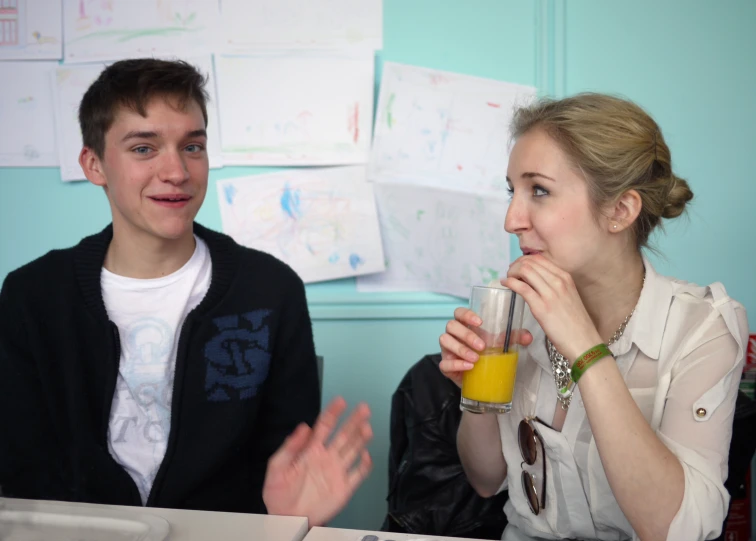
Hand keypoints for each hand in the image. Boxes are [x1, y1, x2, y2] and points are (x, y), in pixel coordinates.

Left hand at [262, 397, 372, 526]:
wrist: (286, 520)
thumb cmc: (279, 494)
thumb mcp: (276, 468)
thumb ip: (289, 447)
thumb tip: (304, 427)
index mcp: (311, 450)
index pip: (325, 426)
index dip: (333, 412)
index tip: (340, 401)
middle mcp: (327, 457)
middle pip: (344, 434)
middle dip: (354, 420)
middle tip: (363, 408)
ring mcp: (337, 471)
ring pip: (353, 450)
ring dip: (360, 438)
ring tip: (366, 427)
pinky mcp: (344, 488)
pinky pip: (359, 474)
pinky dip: (365, 464)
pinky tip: (366, 455)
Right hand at [439, 307, 532, 387]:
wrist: (479, 377)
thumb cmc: (486, 353)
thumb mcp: (499, 343)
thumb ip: (512, 338)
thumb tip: (528, 337)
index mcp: (464, 325)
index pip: (459, 313)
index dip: (467, 315)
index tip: (480, 322)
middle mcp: (453, 334)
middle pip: (451, 326)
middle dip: (467, 335)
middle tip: (482, 346)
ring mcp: (447, 349)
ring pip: (444, 341)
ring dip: (460, 349)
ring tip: (476, 358)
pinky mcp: (446, 366)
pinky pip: (445, 363)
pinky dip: (456, 364)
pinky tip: (468, 367)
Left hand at [503, 254, 600, 361]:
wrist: (584, 342)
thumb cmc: (576, 324)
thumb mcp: (569, 297)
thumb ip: (555, 286)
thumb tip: (535, 281)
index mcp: (566, 278)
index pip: (540, 259)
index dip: (524, 261)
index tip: (518, 268)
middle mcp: (559, 281)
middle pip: (530, 262)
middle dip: (516, 265)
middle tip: (510, 274)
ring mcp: (550, 293)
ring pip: (525, 270)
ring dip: (512, 272)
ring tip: (508, 279)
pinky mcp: (541, 307)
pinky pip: (521, 287)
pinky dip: (510, 283)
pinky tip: (506, 284)